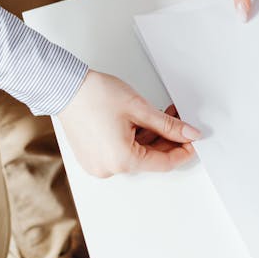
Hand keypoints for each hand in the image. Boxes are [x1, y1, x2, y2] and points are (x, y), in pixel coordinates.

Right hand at [57, 71, 200, 177]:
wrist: (65, 88)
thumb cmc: (95, 95)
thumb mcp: (140, 108)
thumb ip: (168, 125)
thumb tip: (188, 134)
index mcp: (122, 160)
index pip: (164, 163)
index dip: (183, 151)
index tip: (193, 140)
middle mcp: (109, 169)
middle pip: (150, 159)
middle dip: (167, 140)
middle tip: (178, 121)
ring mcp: (99, 165)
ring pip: (136, 155)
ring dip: (151, 138)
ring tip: (161, 116)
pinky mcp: (93, 158)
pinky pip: (121, 153)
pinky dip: (134, 140)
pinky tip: (143, 122)